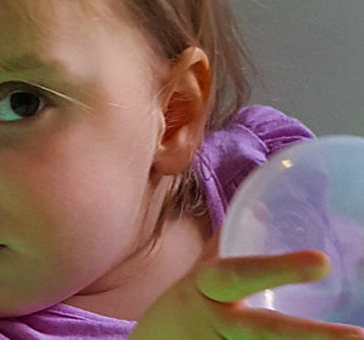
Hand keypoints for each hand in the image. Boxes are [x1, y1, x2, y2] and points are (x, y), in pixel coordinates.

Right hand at [129, 228, 363, 339]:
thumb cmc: (187, 301)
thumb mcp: (202, 270)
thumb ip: (230, 241)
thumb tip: (266, 207)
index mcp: (207, 288)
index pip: (241, 275)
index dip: (277, 269)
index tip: (322, 263)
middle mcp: (214, 321)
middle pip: (261, 331)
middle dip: (307, 335)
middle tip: (356, 336)